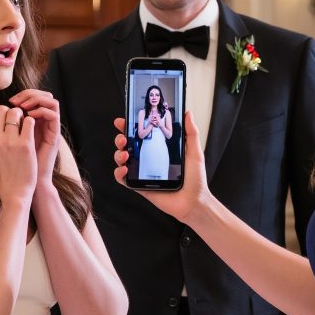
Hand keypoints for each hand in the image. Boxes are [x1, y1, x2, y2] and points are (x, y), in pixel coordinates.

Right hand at [0, 104, 36, 203]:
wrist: (11, 194)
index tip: (2, 122)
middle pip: (0, 109)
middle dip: (8, 113)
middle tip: (14, 122)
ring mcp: (9, 142)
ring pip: (15, 113)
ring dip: (20, 116)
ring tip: (23, 124)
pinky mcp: (25, 145)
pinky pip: (29, 121)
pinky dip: (30, 123)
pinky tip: (29, 130)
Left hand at [10, 89, 59, 186]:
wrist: (26, 187)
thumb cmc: (11, 167)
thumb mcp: (4, 144)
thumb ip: (0, 129)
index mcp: (33, 123)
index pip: (32, 97)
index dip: (21, 96)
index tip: (10, 101)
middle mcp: (44, 123)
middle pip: (41, 95)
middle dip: (27, 94)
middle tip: (15, 101)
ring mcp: (51, 128)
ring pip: (49, 100)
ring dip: (35, 99)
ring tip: (23, 105)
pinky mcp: (55, 136)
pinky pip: (52, 114)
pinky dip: (41, 110)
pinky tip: (30, 114)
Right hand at [113, 110, 210, 224]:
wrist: (193, 201)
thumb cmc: (195, 179)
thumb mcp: (194, 152)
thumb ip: (190, 133)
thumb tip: (188, 113)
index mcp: (158, 149)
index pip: (141, 134)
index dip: (130, 126)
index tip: (123, 120)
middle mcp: (148, 159)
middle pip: (127, 145)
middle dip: (120, 139)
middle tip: (124, 138)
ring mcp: (142, 172)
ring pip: (122, 160)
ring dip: (118, 154)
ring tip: (124, 154)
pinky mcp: (139, 186)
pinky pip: (123, 179)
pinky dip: (119, 173)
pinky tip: (124, 169)